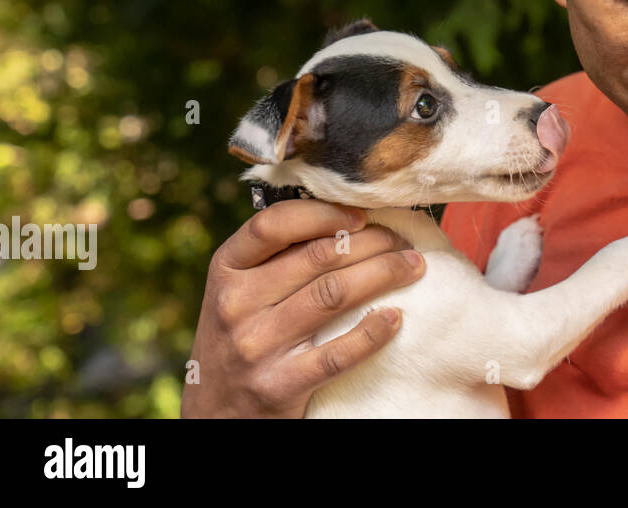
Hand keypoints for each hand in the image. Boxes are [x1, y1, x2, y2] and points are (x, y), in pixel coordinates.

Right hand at [181, 199, 426, 417]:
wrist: (215, 413)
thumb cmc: (242, 334)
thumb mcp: (239, 290)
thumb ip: (277, 256)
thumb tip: (348, 216)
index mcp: (226, 269)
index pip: (273, 224)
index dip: (323, 213)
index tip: (362, 215)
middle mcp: (236, 303)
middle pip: (319, 256)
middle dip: (373, 241)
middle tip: (403, 241)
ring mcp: (256, 345)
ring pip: (334, 294)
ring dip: (384, 274)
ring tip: (412, 267)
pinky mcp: (279, 384)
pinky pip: (338, 353)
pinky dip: (373, 332)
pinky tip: (395, 318)